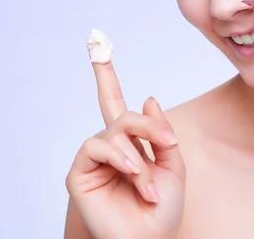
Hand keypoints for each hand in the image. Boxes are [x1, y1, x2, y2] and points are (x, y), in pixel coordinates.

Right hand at [65, 60, 184, 238]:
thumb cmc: (162, 208)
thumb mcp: (173, 165)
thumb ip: (161, 133)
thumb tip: (150, 98)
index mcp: (132, 143)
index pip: (116, 104)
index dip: (106, 76)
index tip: (98, 46)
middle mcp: (111, 147)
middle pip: (119, 111)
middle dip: (144, 123)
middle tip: (166, 141)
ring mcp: (94, 159)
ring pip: (115, 130)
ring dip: (137, 153)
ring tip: (148, 181)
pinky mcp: (80, 173)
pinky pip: (97, 147)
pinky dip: (120, 157)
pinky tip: (133, 173)